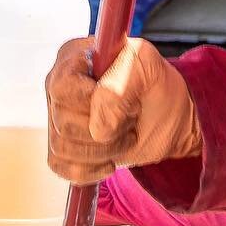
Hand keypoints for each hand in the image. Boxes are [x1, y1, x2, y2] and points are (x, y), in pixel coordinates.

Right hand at [46, 35, 201, 183]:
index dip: (95, 101)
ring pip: (62, 147)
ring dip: (103, 150)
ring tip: (124, 135)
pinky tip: (111, 158)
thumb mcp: (148, 66)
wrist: (169, 118)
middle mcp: (57, 86)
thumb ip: (121, 82)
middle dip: (107, 129)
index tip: (128, 99)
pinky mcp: (62, 148)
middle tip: (131, 117)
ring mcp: (56, 117)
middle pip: (64, 122)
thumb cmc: (157, 85)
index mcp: (72, 57)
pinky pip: (62, 167)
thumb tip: (98, 125)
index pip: (64, 87)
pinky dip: (92, 169)